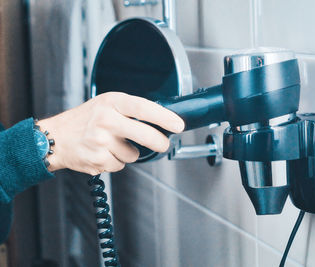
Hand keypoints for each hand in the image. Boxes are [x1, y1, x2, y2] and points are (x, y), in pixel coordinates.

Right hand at [37, 92, 184, 174]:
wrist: (55, 138)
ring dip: (128, 153)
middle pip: (145, 135)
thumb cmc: (85, 120)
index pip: (144, 108)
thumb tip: (161, 121)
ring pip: (133, 155)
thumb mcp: (106, 104)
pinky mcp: (98, 160)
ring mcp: (101, 142)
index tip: (178, 125)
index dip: (164, 117)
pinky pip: (120, 165)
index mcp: (111, 102)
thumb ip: (129, 110)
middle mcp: (106, 120)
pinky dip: (116, 162)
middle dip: (160, 143)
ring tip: (112, 144)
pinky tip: (103, 153)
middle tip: (163, 144)